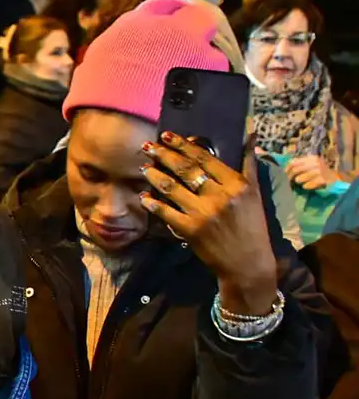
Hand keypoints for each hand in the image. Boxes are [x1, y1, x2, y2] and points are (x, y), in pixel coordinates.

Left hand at [140, 132, 277, 315]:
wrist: (248, 263)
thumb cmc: (252, 226)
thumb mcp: (255, 193)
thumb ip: (249, 164)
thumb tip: (250, 134)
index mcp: (236, 184)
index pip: (205, 158)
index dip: (184, 145)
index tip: (168, 136)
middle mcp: (219, 196)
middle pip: (185, 170)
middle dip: (163, 155)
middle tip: (147, 146)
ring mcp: (203, 214)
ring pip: (172, 188)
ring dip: (155, 176)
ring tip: (144, 167)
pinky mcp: (190, 231)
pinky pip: (166, 213)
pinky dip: (153, 203)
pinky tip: (143, 196)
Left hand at [285, 155, 341, 190]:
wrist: (336, 177)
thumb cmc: (321, 170)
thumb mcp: (312, 164)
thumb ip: (301, 163)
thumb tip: (287, 166)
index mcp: (311, 158)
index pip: (294, 162)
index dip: (287, 168)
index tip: (285, 173)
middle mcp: (315, 163)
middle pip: (295, 170)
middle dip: (290, 176)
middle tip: (289, 180)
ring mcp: (319, 171)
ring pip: (300, 178)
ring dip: (298, 181)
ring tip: (299, 182)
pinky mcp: (321, 180)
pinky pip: (307, 185)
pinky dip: (305, 186)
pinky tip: (306, 186)